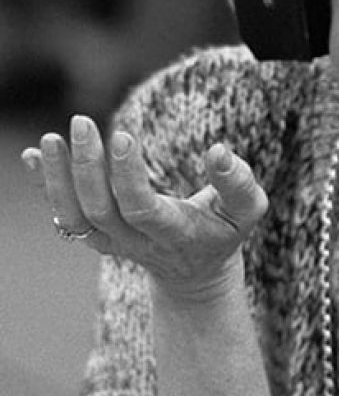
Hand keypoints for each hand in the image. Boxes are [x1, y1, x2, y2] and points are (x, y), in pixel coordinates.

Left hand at [21, 115, 268, 300]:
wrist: (194, 272)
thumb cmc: (224, 232)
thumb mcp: (248, 210)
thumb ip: (239, 181)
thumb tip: (219, 149)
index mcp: (175, 234)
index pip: (141, 209)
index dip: (128, 177)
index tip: (125, 136)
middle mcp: (136, 242)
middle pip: (100, 210)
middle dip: (87, 167)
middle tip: (82, 123)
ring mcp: (111, 242)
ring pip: (74, 215)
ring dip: (57, 178)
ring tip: (52, 138)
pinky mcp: (96, 235)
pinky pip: (63, 213)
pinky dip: (45, 185)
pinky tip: (34, 155)